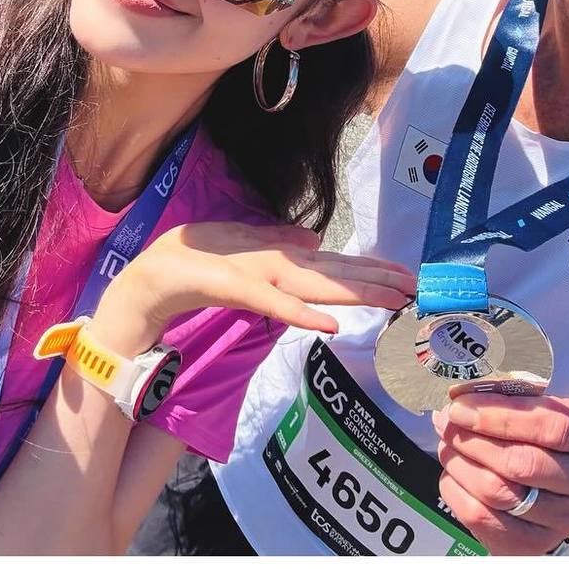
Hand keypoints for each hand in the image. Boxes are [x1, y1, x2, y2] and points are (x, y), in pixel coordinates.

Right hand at [92, 220, 415, 356]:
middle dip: (377, 280)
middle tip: (417, 286)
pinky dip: (299, 314)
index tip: (405, 278)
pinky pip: (272, 305)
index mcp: (280, 258)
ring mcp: (258, 275)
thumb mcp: (246, 250)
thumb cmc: (197, 262)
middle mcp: (276, 264)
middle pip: (335, 275)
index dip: (371, 271)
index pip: (334, 267)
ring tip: (392, 296)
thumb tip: (315, 241)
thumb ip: (279, 244)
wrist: (152, 276)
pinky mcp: (235, 288)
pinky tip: (328, 326)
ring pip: (316, 284)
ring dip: (355, 290)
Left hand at [432, 391, 568, 555]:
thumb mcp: (550, 409)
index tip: (462, 406)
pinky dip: (457, 490)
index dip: (499, 416)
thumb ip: (514, 401)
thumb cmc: (554, 439)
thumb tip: (462, 400)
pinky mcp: (534, 544)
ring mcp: (565, 519)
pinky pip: (482, 518)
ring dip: (461, 463)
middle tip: (449, 422)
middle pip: (522, 463)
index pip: (550, 427)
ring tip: (448, 443)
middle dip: (475, 440)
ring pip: (499, 492)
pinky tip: (453, 472)